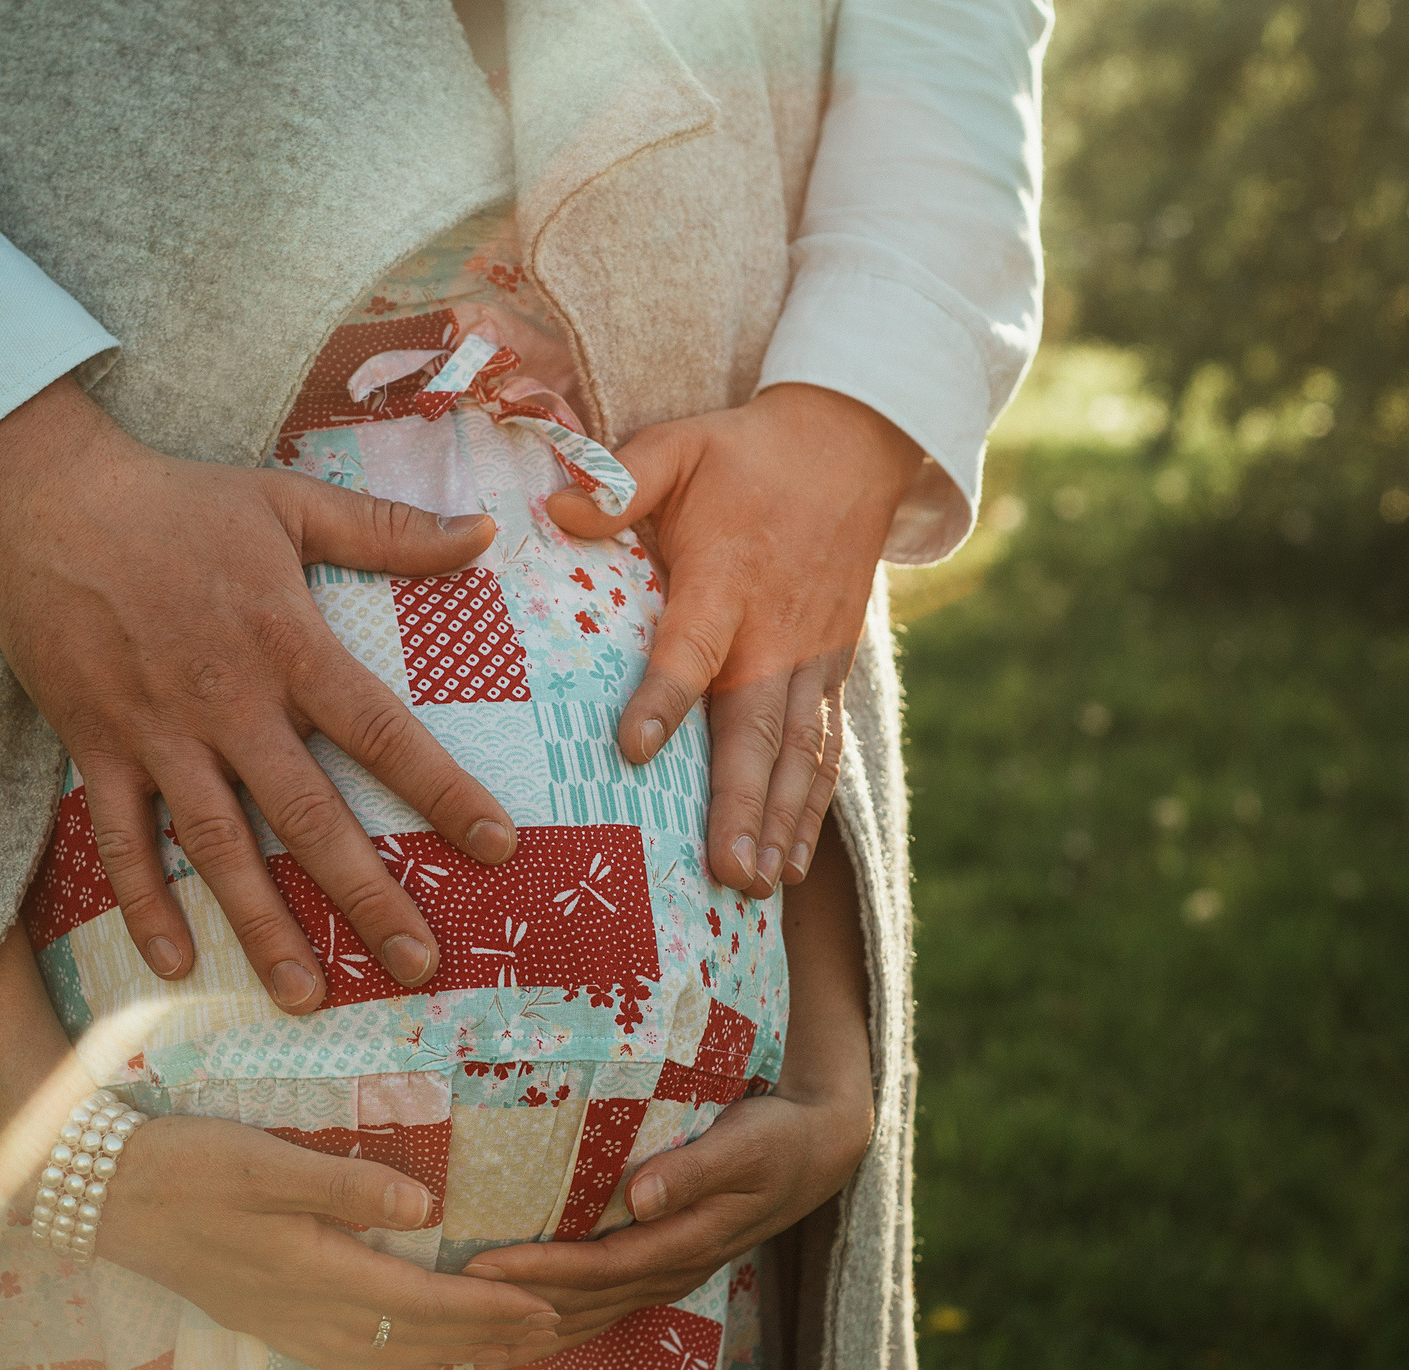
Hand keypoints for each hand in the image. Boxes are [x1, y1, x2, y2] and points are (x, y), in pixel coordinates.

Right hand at [0, 377, 517, 1013]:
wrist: (44, 497)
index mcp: (288, 644)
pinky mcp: (94, 746)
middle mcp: (229, 702)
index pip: (382, 730)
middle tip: (418, 966)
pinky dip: (145, 902)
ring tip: (306, 995)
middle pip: (308, 814)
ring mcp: (158, 732)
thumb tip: (484, 533)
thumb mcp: (289, 500)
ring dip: (264, 924)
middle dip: (367, 895)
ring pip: (218, 846)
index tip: (497, 848)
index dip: (442, 791)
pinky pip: (121, 839)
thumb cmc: (175, 499)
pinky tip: (178, 962)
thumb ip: (388, 529)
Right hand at [94, 1116, 559, 1369]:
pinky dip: (400, 1365)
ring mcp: (286, 1325)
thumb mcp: (267, 1160)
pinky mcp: (268, 1322)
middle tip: (552, 1334)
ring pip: (388, 1359)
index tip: (547, 1307)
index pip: (426, 1302)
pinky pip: (353, 1361)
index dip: (491, 1308)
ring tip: (502, 1356)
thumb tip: (425, 1206)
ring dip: (451, 1357)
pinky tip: (416, 1361)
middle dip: (488, 1338)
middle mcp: (309, 1314)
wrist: (106, 1198)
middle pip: (417, 1340)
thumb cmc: (187, 1166)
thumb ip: (346, 1184)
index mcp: (318, 1272)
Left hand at [459, 1082, 872, 1369]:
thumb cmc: (775, 1137)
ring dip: (530, 1333)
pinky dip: (556, 1327)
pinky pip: (600, 1309)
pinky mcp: (658, 1270)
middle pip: (583, 1303)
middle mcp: (670, 1270)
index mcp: (686, 1241)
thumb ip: (693, 1170)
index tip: (484, 1265)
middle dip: (516, 1310)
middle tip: (448, 1314)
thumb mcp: (745, 1144)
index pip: (600, 1265)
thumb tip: (638, 1197)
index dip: (542, 1270)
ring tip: (467, 1349)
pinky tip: (516, 1340)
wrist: (814, 1152)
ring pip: (588, 1317)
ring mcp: (665, 1277)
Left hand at [548, 384, 917, 898]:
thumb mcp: (678, 447)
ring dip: (779, 822)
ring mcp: (813, 658)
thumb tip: (554, 508)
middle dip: (741, 802)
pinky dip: (810, 810)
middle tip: (726, 869)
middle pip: (756, 726)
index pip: (692, 646)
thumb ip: (619, 481)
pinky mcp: (832, 674)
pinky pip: (824, 751)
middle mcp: (777, 631)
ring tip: (757, 885)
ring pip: (798, 752)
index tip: (633, 748)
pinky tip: (790, 866)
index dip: (664, 696)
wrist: (854, 446)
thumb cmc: (745, 455)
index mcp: (727, 578)